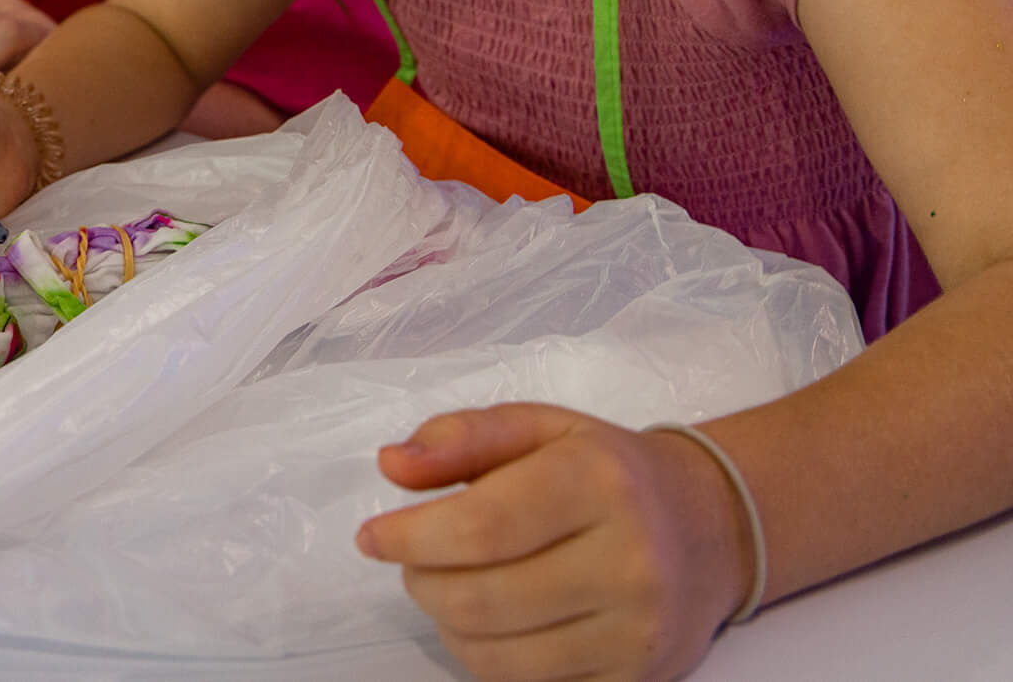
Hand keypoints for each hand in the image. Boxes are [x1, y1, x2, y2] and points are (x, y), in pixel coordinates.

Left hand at [357, 404, 752, 681]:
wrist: (712, 526)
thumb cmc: (608, 470)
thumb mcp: (540, 427)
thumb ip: (462, 437)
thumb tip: (393, 466)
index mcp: (599, 482)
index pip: (480, 527)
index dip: (410, 538)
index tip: (373, 537)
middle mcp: (629, 561)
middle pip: (479, 599)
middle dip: (421, 582)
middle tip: (415, 561)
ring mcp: (637, 630)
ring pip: (496, 656)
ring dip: (448, 625)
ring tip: (452, 588)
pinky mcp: (637, 679)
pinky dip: (489, 659)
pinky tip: (494, 623)